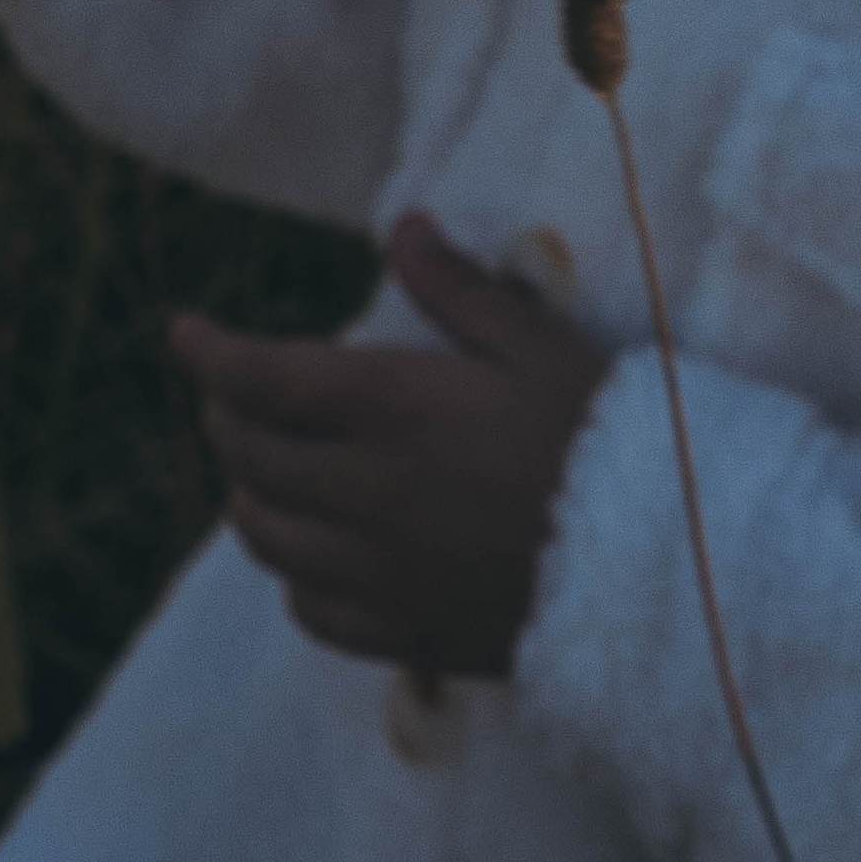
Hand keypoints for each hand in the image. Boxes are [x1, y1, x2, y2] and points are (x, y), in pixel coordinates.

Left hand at [170, 213, 611, 677]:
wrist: (676, 569)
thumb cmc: (613, 439)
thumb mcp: (541, 344)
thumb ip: (459, 289)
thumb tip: (402, 226)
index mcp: (397, 411)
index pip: (262, 381)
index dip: (210, 354)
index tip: (185, 333)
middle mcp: (371, 494)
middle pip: (252, 458)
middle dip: (226, 418)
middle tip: (231, 396)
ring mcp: (386, 575)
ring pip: (269, 539)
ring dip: (251, 495)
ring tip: (264, 471)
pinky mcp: (413, 635)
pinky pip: (315, 614)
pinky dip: (295, 579)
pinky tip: (315, 557)